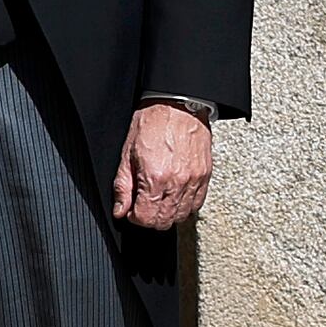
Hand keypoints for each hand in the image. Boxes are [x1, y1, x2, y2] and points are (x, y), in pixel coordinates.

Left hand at [112, 102, 216, 229]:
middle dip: (150, 219)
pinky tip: (175, 197)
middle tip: (143, 206)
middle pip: (165, 221)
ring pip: (182, 216)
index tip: (131, 210)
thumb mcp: (127, 155)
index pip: (146, 218)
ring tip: (159, 201)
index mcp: (155, 178)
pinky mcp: (205, 176)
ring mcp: (194, 180)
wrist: (178, 105)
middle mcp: (177, 182)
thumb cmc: (152, 123)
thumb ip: (123, 187)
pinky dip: (185, 206)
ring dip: (168, 214)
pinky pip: (197, 204)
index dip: (134, 218)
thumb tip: (120, 210)